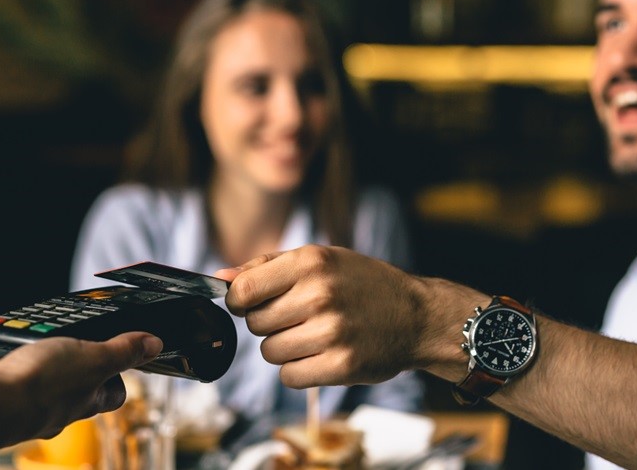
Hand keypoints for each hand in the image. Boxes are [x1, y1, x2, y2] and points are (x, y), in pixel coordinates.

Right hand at [0, 332, 161, 440]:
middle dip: (56, 361)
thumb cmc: (43, 386)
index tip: (112, 355)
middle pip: (64, 387)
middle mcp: (53, 410)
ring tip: (5, 339)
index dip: (115, 376)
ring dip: (10, 357)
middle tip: (50, 339)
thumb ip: (123, 351)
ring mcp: (19, 410)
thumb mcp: (93, 356)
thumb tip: (154, 344)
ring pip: (18, 381)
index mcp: (84, 400)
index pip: (111, 394)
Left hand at [220, 245, 428, 388]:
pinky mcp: (341, 366)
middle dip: (269, 323)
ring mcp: (332, 332)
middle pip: (254, 323)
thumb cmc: (363, 284)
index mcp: (312, 262)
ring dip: (284, 348)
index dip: (238, 301)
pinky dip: (299, 370)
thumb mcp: (321, 259)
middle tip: (299, 317)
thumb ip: (267, 267)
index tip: (250, 304)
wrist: (417, 316)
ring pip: (269, 352)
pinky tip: (322, 354)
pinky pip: (289, 376)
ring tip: (314, 335)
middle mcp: (321, 295)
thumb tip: (219, 279)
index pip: (243, 290)